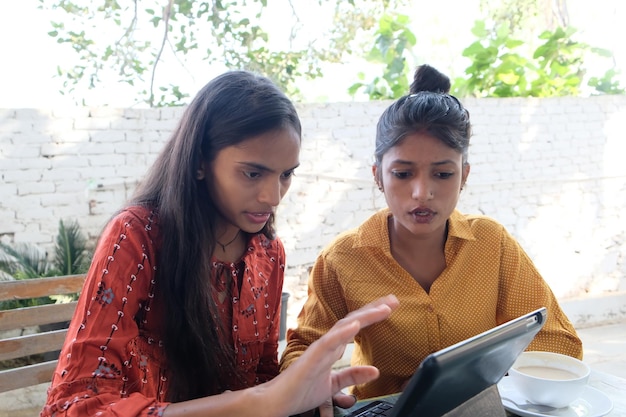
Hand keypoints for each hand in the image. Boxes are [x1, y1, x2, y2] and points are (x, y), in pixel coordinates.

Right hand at [268, 294, 398, 416]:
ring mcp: (319, 349)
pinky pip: (328, 343)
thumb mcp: (334, 385)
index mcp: (333, 348)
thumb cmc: (301, 390)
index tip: (391, 306)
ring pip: (344, 327)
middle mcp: (327, 343)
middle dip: (373, 309)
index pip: (355, 326)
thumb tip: (375, 371)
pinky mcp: (311, 358)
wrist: (278, 402)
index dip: (373, 315)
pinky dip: (342, 333)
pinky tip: (355, 326)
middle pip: (353, 320)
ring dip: (364, 317)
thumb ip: (352, 376)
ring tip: (382, 308)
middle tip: (394, 299)